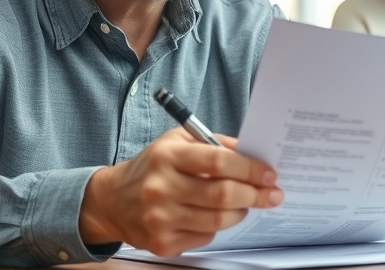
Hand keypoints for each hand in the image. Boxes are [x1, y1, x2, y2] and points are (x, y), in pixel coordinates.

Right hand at [78, 127, 283, 255]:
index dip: (250, 169)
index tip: (269, 174)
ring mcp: (160, 218)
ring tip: (245, 204)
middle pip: (223, 194)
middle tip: (271, 194)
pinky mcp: (161, 242)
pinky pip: (205, 237)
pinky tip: (214, 216)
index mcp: (167, 156)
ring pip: (218, 220)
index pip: (219, 162)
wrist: (112, 200)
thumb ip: (215, 144)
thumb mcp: (177, 142)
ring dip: (240, 212)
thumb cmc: (152, 167)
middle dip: (254, 195)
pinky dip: (217, 226)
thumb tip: (252, 154)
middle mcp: (161, 187)